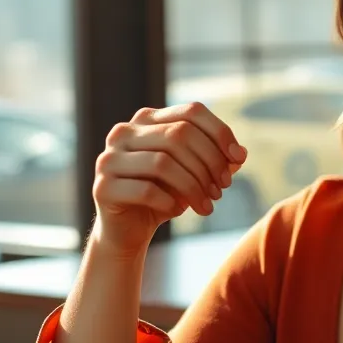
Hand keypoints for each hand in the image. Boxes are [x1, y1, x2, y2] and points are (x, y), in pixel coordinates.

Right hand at [92, 102, 247, 256]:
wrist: (128, 231)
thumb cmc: (164, 196)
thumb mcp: (194, 175)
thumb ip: (216, 160)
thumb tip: (240, 154)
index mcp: (146, 120)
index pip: (190, 111)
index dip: (219, 132)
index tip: (238, 159)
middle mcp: (123, 132)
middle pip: (179, 135)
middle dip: (209, 163)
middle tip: (222, 189)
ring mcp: (108, 159)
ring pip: (162, 162)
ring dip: (193, 186)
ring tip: (207, 206)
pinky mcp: (102, 187)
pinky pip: (145, 190)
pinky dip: (170, 201)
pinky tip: (179, 211)